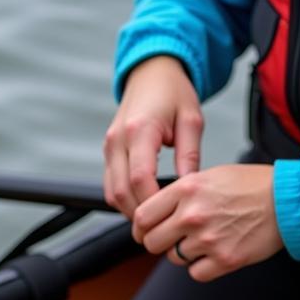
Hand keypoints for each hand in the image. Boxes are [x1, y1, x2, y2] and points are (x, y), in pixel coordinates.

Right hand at [103, 56, 202, 218]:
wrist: (151, 72)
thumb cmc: (174, 93)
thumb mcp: (191, 120)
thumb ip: (189, 156)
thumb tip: (187, 189)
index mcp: (139, 129)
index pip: (139, 178)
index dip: (153, 202)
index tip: (170, 215)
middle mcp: (118, 139)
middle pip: (121, 191)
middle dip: (140, 213)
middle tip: (162, 226)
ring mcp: (109, 147)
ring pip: (112, 192)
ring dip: (130, 209)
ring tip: (154, 219)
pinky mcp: (108, 152)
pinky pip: (110, 185)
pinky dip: (124, 199)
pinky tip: (143, 203)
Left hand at [132, 164, 283, 281]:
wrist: (288, 200)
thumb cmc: (251, 187)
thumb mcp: (209, 177)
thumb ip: (180, 194)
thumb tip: (154, 214)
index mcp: (186, 189)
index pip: (142, 217)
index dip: (140, 228)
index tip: (145, 232)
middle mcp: (192, 215)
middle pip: (152, 242)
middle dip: (160, 243)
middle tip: (174, 239)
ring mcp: (208, 239)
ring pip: (174, 258)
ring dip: (185, 253)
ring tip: (206, 239)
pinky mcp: (224, 260)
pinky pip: (195, 273)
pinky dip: (202, 267)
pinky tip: (216, 252)